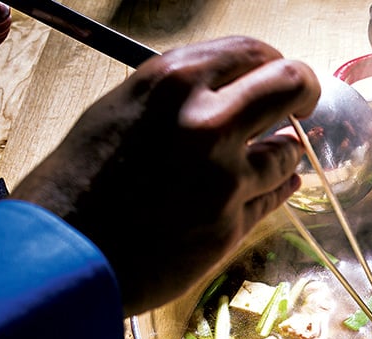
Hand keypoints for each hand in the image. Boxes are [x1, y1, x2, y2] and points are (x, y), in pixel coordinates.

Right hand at [10, 36, 320, 314]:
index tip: (277, 72)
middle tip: (304, 102)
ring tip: (277, 153)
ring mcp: (226, 177)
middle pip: (290, 85)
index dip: (272, 61)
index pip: (250, 52)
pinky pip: (274, 196)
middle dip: (304, 91)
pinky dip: (280, 186)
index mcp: (173, 83)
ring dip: (286, 150)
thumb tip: (230, 91)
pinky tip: (283, 181)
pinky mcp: (233, 223)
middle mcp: (207, 122)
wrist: (66, 253)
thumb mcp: (123, 111)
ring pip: (288, 152)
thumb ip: (180, 97)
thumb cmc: (82, 181)